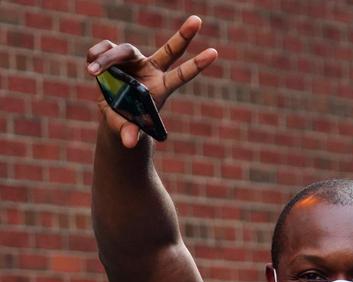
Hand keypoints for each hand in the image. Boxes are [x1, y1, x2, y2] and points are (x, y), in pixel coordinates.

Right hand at [86, 14, 217, 146]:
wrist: (114, 114)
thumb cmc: (126, 122)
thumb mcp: (126, 129)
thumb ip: (129, 132)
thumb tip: (129, 141)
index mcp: (160, 87)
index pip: (181, 75)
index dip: (196, 65)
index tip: (214, 53)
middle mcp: (151, 70)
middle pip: (169, 50)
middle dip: (184, 36)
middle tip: (198, 21)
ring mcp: (134, 61)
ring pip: (123, 50)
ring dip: (107, 60)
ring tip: (92, 73)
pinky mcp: (114, 56)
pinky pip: (104, 49)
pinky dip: (96, 55)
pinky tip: (90, 65)